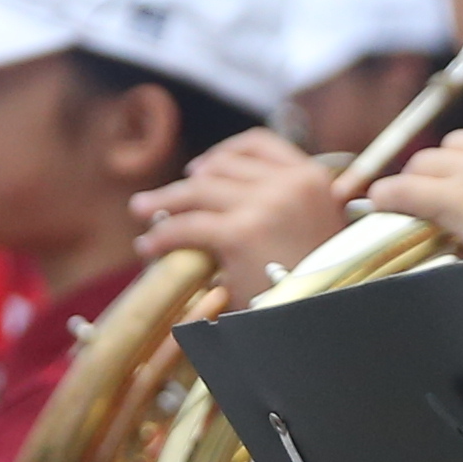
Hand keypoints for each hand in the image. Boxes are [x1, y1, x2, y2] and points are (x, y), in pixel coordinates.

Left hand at [134, 126, 352, 287]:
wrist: (320, 317)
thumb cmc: (314, 286)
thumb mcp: (311, 231)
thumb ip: (281, 205)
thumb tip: (215, 191)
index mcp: (313, 179)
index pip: (259, 144)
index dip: (223, 153)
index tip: (200, 169)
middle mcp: (292, 184)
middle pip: (223, 167)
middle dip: (188, 183)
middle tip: (163, 199)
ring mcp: (268, 206)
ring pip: (199, 191)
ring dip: (164, 201)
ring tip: (142, 211)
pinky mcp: (242, 234)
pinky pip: (188, 226)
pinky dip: (162, 235)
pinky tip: (149, 246)